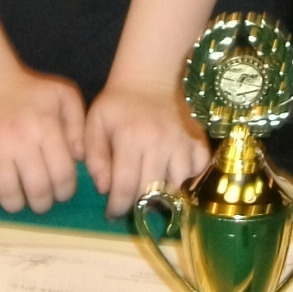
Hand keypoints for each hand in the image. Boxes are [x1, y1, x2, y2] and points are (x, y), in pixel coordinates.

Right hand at [0, 69, 85, 213]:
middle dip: (43, 203)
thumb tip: (79, 157)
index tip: (61, 191)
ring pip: (7, 193)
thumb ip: (78, 124)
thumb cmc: (29, 91)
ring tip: (18, 197)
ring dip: (16, 204)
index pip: (62, 175)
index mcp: (45, 126)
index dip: (65, 191)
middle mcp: (20, 137)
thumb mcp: (63, 95)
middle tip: (40, 199)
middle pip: (37, 189)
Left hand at [85, 81, 206, 217]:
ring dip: (163, 195)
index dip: (118, 208)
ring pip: (177, 187)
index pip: (126, 187)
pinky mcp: (198, 141)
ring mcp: (182, 142)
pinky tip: (173, 176)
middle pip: (152, 192)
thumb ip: (94, 157)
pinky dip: (188, 179)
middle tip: (131, 204)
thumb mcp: (95, 123)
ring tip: (151, 192)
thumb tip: (104, 188)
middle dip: (139, 205)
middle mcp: (160, 143)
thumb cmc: (118, 104)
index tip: (112, 214)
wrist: (150, 77)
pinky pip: (198, 172)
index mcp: (131, 138)